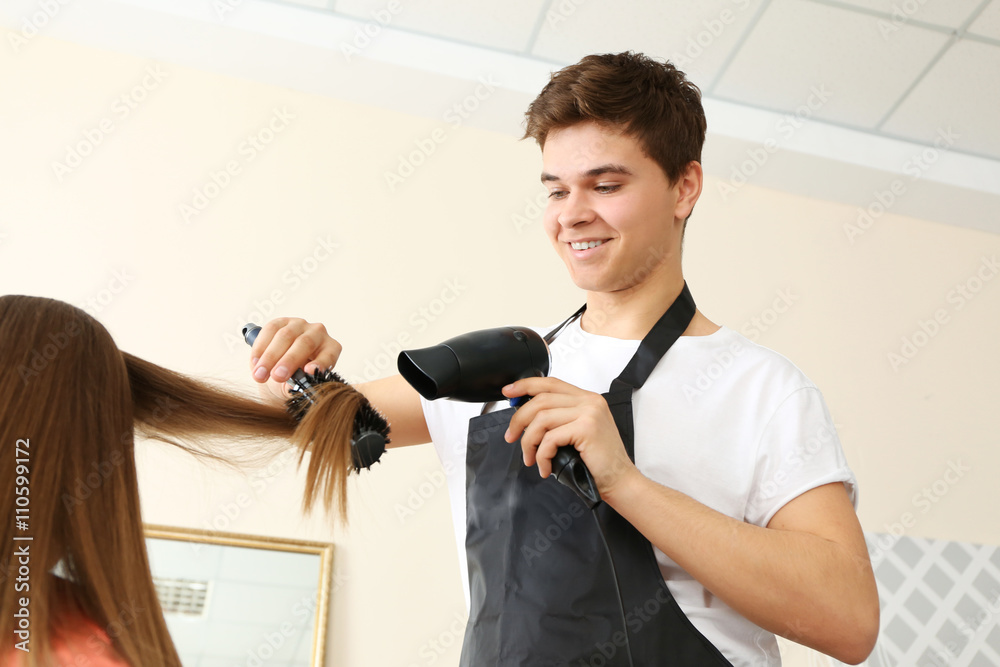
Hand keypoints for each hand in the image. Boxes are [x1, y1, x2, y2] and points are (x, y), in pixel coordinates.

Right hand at [248, 317, 341, 398]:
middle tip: (277, 376)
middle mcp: (318, 333)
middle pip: (305, 343)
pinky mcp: (282, 321)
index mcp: (330, 349)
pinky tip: (255, 362)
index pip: (329, 354)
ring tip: (260, 374)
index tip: (309, 372)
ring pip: (285, 336)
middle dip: (289, 360)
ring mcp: (300, 325)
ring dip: (270, 357)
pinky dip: (260, 347)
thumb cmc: (295, 378)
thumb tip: (294, 385)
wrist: (280, 368)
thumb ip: (298, 385)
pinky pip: (270, 330)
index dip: (320, 363)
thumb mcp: (299, 385)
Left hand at [502, 377, 638, 497]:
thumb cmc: (598, 462)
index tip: (508, 392)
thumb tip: (526, 418)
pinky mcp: (586, 428)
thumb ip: (559, 419)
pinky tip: (545, 467)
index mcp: (587, 398)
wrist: (621, 481)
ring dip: (529, 442)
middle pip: (541, 400)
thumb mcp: (578, 432)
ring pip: (541, 420)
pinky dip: (541, 455)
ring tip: (530, 459)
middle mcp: (589, 401)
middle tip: (511, 436)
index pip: (550, 383)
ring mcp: (589, 413)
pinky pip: (550, 438)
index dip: (525, 385)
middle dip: (519, 419)